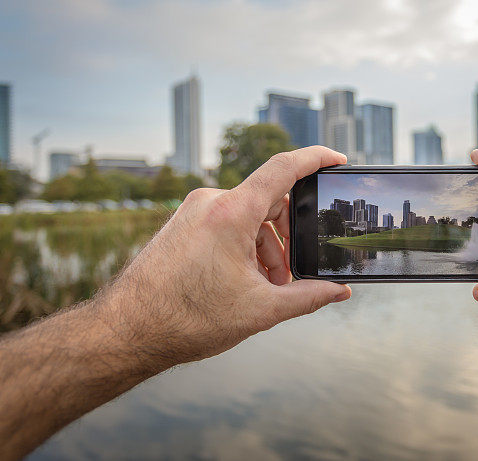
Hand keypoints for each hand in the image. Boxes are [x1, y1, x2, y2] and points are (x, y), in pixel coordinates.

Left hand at [97, 146, 351, 370]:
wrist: (126, 332)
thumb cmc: (187, 319)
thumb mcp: (260, 310)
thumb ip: (308, 297)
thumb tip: (338, 291)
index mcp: (231, 213)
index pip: (283, 168)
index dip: (315, 158)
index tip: (337, 159)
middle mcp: (210, 202)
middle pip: (269, 201)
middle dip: (288, 236)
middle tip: (290, 275)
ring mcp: (193, 211)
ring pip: (248, 216)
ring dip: (265, 247)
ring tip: (264, 287)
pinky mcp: (183, 223)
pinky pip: (226, 223)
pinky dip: (243, 247)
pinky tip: (242, 282)